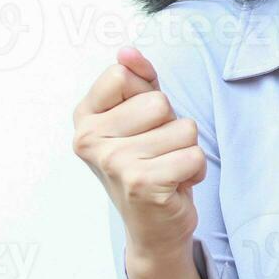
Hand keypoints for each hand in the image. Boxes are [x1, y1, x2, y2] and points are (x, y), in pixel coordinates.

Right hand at [72, 46, 206, 267]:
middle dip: (170, 125)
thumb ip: (137, 79)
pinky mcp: (142, 184)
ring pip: (183, 128)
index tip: (140, 124)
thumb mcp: (140, 116)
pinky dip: (194, 170)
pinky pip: (194, 155)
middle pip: (158, 101)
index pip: (122, 75)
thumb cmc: (149, 164)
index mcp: (84, 118)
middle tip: (157, 153)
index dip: (145, 94)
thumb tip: (127, 51)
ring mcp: (114, 162)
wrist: (153, 227)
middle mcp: (89, 140)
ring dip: (185, 149)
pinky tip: (175, 184)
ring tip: (166, 168)